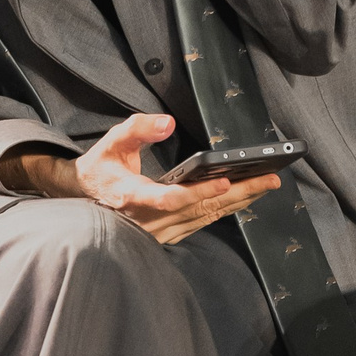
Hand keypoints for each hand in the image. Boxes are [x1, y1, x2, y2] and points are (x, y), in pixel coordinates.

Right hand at [4, 112, 283, 247]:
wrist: (85, 200)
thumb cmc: (101, 170)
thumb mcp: (111, 143)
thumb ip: (137, 129)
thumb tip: (167, 122)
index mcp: (133, 197)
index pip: (171, 199)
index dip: (199, 192)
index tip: (225, 180)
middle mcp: (150, 220)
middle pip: (202, 208)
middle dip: (239, 192)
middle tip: (270, 178)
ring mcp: (161, 231)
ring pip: (207, 216)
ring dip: (239, 201)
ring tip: (267, 183)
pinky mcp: (170, 233)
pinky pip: (203, 222)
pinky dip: (226, 208)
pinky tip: (246, 197)